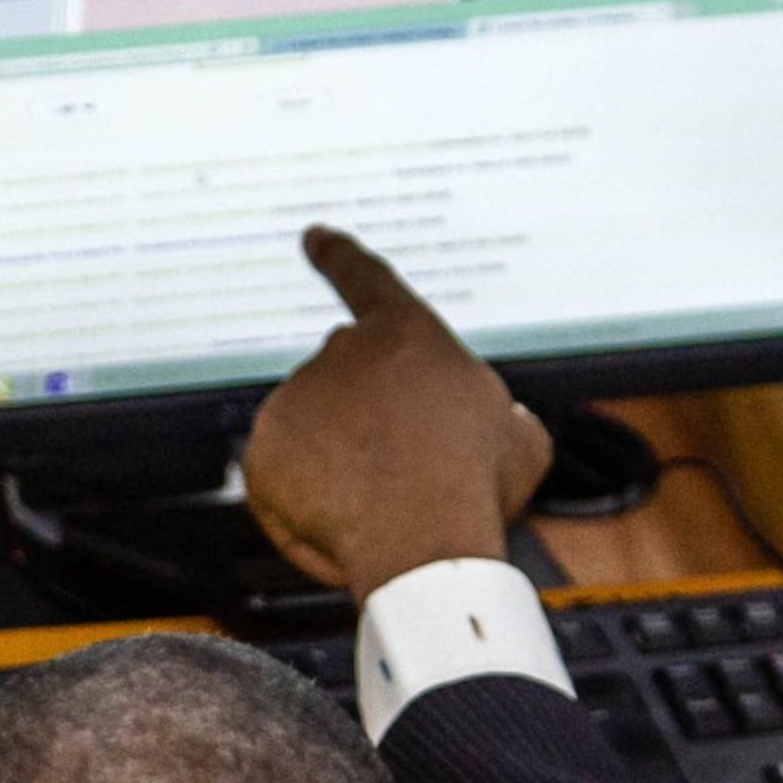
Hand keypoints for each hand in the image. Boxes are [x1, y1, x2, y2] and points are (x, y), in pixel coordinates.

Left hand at [244, 228, 553, 593]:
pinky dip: (304, 496)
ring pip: (314, 432)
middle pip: (346, 381)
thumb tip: (499, 423)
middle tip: (404, 470)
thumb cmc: (475, 486)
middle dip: (366, 421)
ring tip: (382, 505)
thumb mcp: (518, 438)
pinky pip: (282, 472)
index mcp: (406, 334)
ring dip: (338, 462)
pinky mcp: (264, 448)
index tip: (315, 239)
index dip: (338, 258)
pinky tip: (341, 519)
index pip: (365, 280)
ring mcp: (297, 398)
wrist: (424, 543)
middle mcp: (342, 352)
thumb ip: (497, 413)